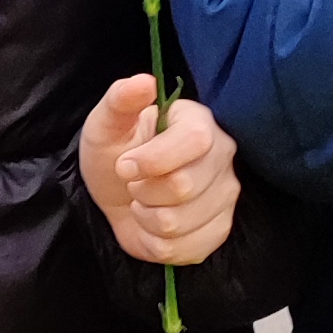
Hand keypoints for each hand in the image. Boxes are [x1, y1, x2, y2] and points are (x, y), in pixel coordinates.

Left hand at [80, 77, 240, 267]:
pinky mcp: (219, 229)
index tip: (125, 166)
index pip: (196, 141)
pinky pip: (183, 250)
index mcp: (199, 122)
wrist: (119, 193)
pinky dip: (155, 242)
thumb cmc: (117, 152)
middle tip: (133, 183)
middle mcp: (223, 156)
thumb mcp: (106, 123)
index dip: (153, 160)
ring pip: (179, 223)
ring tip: (143, 202)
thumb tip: (144, 82)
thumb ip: (120, 100)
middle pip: (184, 186)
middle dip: (142, 191)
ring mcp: (225, 195)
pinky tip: (154, 225)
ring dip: (146, 218)